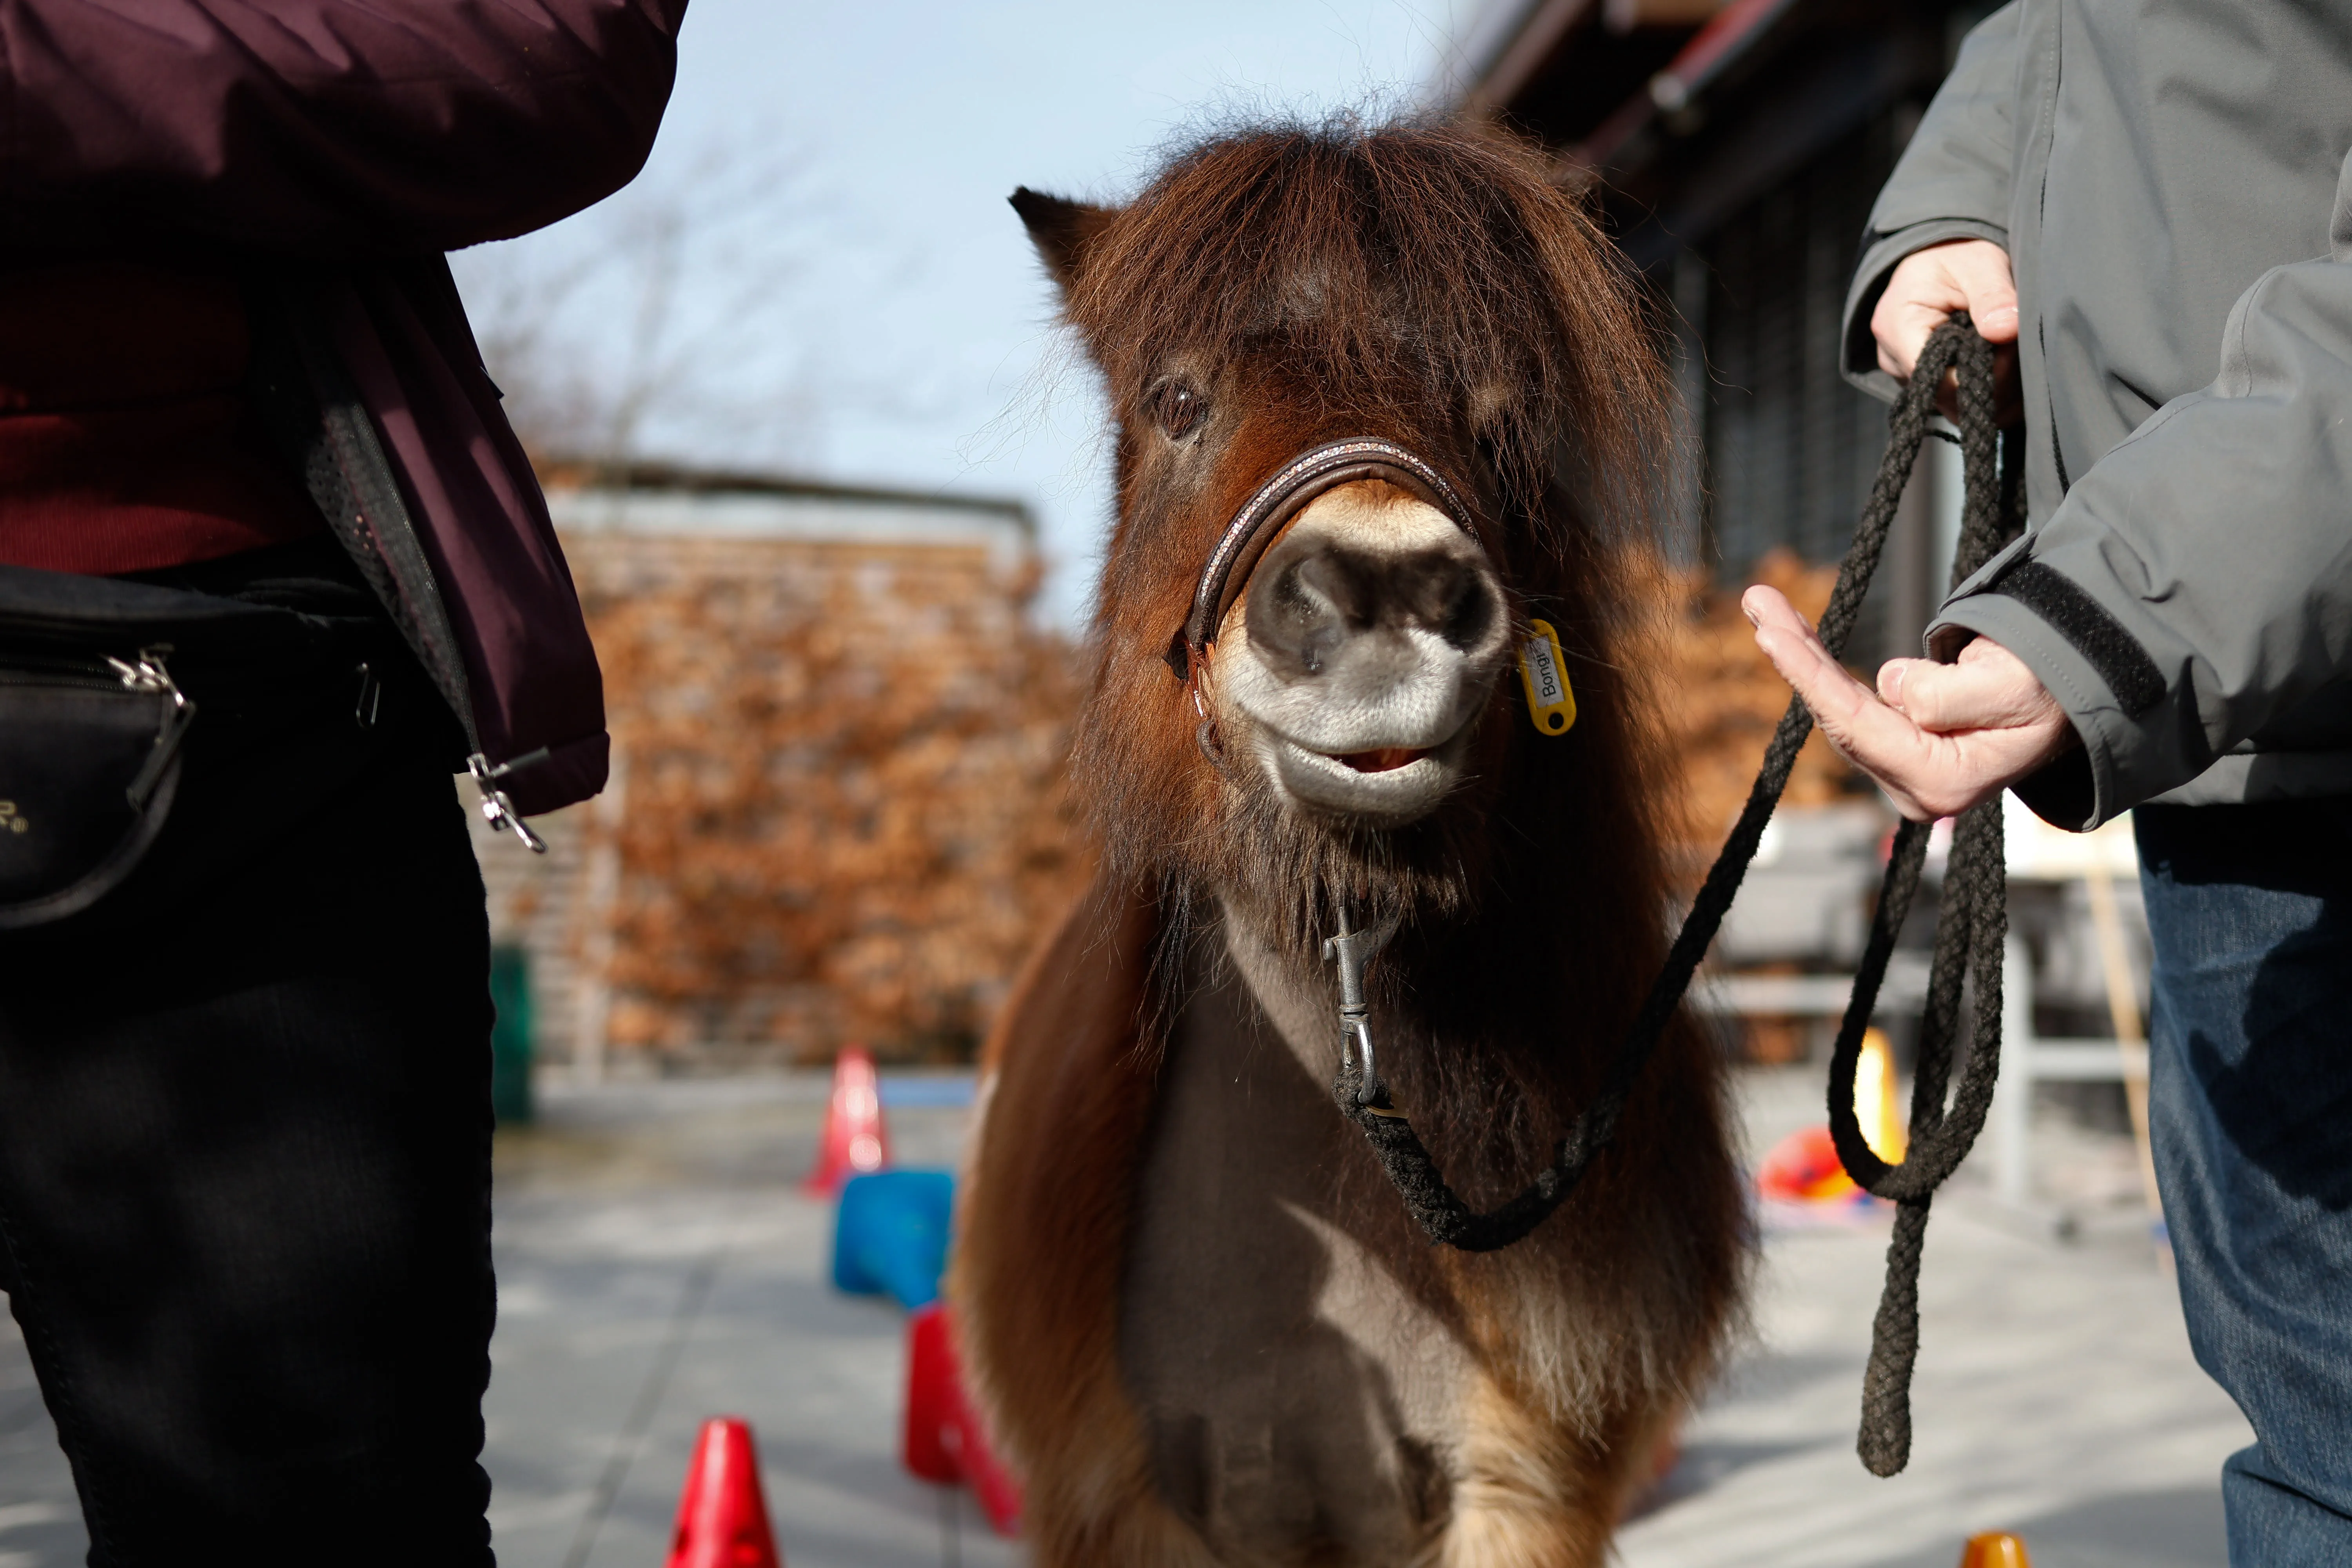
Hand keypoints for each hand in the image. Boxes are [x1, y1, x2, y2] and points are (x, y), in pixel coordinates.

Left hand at [1742, 586, 2074, 821]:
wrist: (2071, 699)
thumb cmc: (2049, 691)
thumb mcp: (2012, 687)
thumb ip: (1949, 694)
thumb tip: (1890, 686)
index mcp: (1940, 781)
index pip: (1857, 726)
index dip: (1811, 677)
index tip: (1772, 635)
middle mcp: (1912, 785)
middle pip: (1837, 715)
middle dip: (1795, 656)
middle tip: (1757, 601)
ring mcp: (1902, 767)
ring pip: (1837, 705)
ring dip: (1801, 653)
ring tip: (1764, 605)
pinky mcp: (1898, 744)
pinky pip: (1848, 699)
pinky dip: (1820, 662)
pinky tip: (1790, 630)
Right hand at [1871, 239, 2020, 422]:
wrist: (1937, 256)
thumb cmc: (1954, 255)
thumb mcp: (1979, 264)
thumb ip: (1993, 296)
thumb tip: (2006, 330)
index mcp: (1897, 328)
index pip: (1940, 379)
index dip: (1983, 373)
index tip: (2009, 345)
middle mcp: (1892, 359)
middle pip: (1948, 398)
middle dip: (1991, 380)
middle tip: (2013, 343)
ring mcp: (1903, 374)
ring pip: (1954, 404)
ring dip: (1990, 385)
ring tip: (2003, 347)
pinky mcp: (1920, 381)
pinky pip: (1955, 401)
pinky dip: (1983, 386)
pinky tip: (1995, 360)